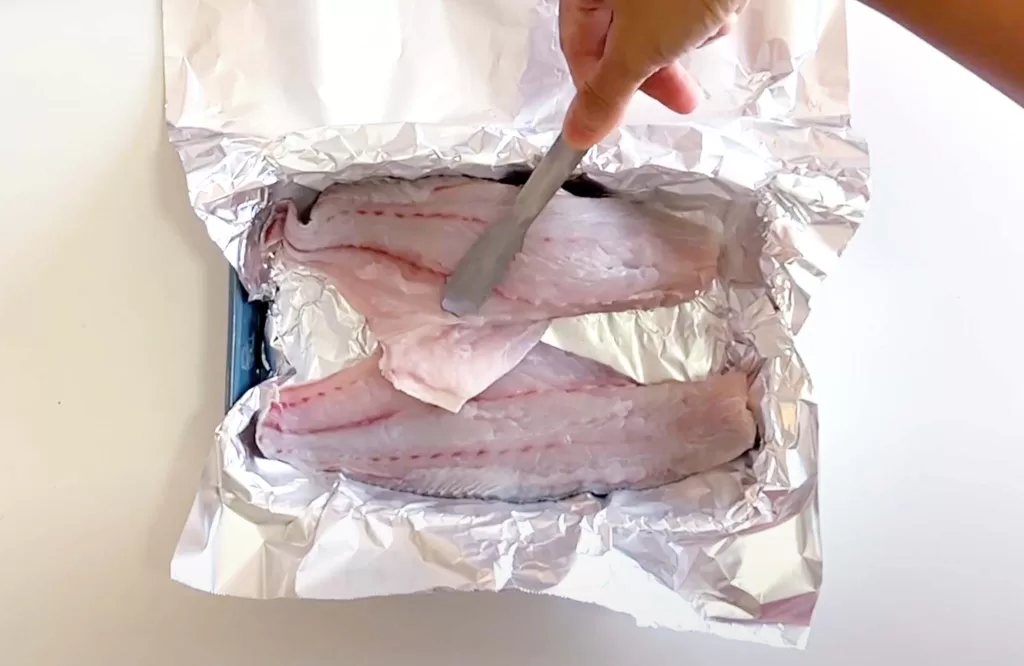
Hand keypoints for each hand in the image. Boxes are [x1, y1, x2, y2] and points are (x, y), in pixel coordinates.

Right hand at [559, 0, 745, 148]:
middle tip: (679, 98)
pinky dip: (699, 18)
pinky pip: (681, 6)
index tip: (619, 118)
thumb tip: (579, 131)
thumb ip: (606, 94)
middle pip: (618, 37)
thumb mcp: (638, 48)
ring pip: (653, 23)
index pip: (577, 48)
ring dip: (680, 44)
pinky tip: (718, 17)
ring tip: (705, 39)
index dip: (599, 90)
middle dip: (652, 72)